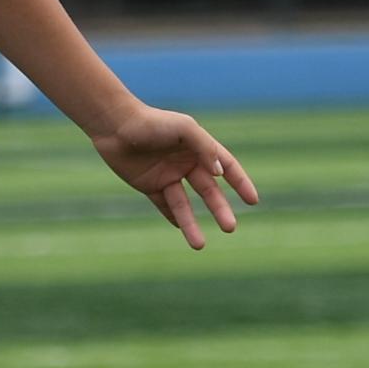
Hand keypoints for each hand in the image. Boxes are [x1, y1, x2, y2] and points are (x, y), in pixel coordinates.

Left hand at [91, 106, 257, 249]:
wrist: (115, 126)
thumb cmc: (152, 123)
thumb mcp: (185, 129)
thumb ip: (205, 148)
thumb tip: (220, 173)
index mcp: (199, 148)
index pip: (227, 167)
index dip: (240, 183)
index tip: (253, 200)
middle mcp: (186, 163)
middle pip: (209, 191)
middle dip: (220, 209)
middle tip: (230, 228)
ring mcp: (167, 175)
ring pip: (184, 205)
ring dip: (192, 224)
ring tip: (199, 245)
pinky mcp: (148, 185)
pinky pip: (163, 205)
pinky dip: (172, 218)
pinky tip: (181, 230)